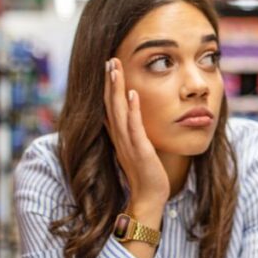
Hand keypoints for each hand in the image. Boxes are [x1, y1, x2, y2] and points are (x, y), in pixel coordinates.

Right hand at [104, 58, 169, 217]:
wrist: (149, 198)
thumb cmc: (147, 174)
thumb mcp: (138, 148)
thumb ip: (133, 133)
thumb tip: (134, 119)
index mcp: (119, 136)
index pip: (110, 107)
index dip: (108, 88)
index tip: (109, 67)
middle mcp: (119, 137)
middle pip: (111, 104)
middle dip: (110, 81)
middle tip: (109, 59)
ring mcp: (128, 144)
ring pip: (119, 111)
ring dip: (117, 89)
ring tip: (115, 69)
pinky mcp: (140, 151)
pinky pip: (134, 127)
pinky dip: (133, 110)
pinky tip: (133, 94)